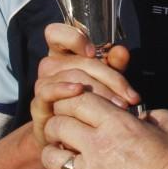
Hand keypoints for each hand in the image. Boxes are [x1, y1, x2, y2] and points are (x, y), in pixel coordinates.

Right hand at [30, 23, 139, 148]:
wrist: (70, 135)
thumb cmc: (90, 102)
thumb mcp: (105, 81)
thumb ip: (113, 65)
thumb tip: (121, 51)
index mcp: (63, 54)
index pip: (55, 33)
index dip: (72, 37)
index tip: (94, 51)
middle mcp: (50, 66)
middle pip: (78, 61)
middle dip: (109, 77)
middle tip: (129, 96)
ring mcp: (42, 84)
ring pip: (70, 76)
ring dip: (99, 90)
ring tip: (120, 105)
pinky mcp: (38, 104)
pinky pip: (48, 91)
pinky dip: (64, 90)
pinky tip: (79, 91)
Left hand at [40, 93, 167, 168]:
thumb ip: (152, 114)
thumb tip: (142, 115)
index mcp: (117, 122)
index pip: (77, 100)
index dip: (70, 100)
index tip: (73, 107)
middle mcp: (99, 144)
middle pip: (57, 124)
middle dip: (56, 124)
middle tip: (61, 129)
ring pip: (51, 156)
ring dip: (52, 152)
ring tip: (60, 153)